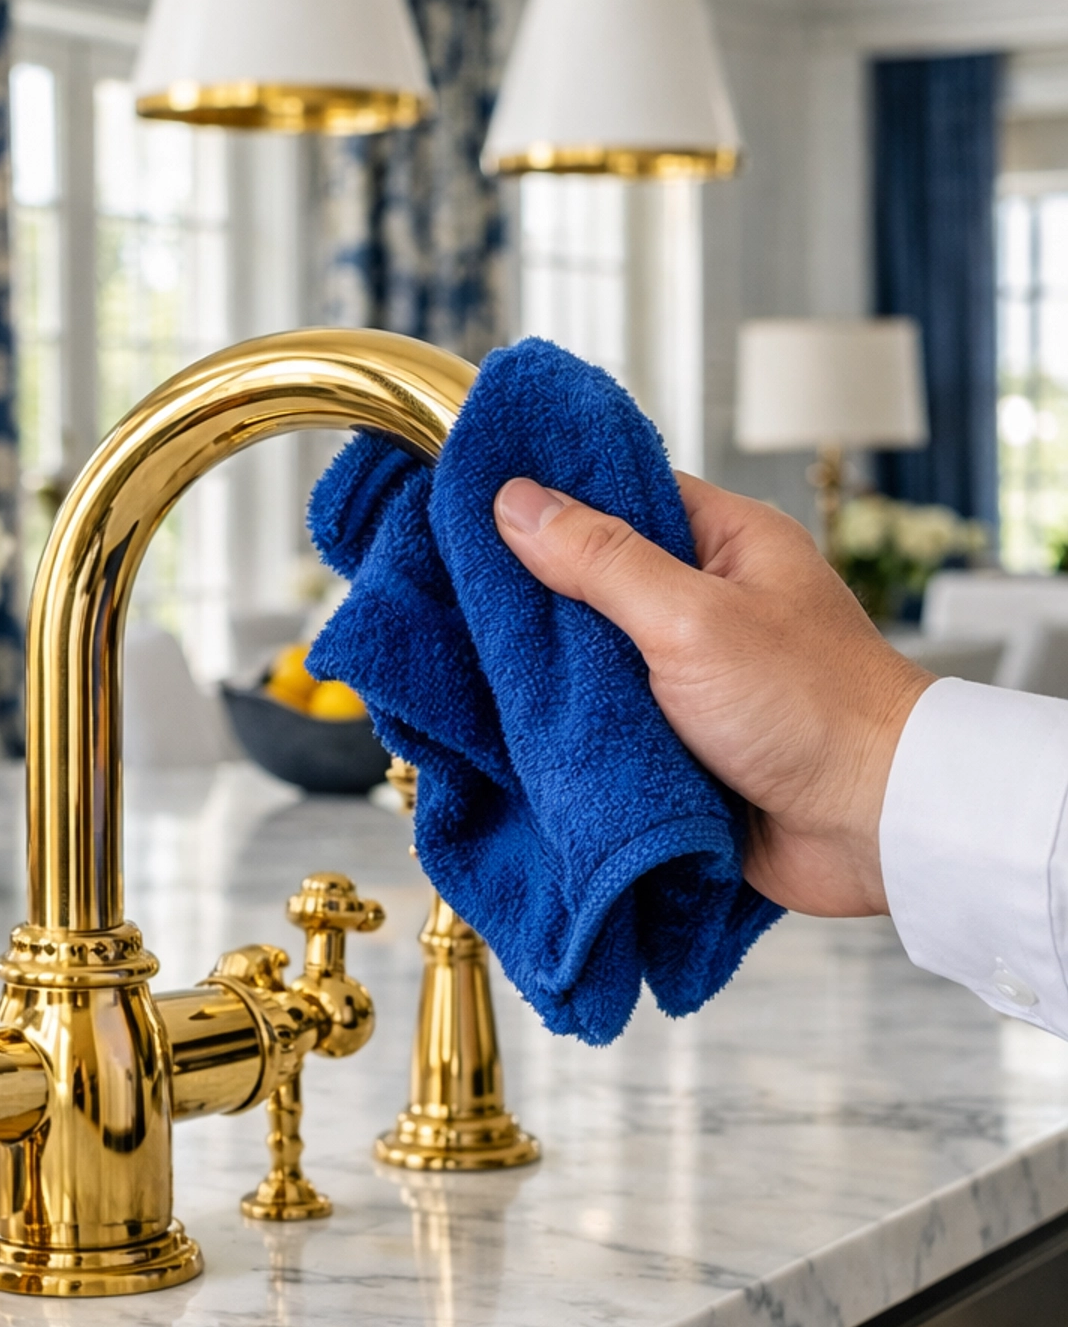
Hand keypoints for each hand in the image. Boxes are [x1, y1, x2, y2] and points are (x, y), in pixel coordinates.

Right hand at [493, 473, 932, 917]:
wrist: (872, 829)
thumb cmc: (812, 708)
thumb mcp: (692, 618)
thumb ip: (602, 561)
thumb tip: (519, 503)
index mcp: (728, 546)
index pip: (624, 497)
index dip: (553, 499)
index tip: (473, 502)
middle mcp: (710, 607)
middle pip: (599, 584)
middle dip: (536, 599)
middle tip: (453, 594)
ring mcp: (695, 680)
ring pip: (597, 664)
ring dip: (551, 677)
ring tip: (468, 666)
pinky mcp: (682, 749)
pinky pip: (610, 730)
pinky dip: (572, 736)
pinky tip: (513, 732)